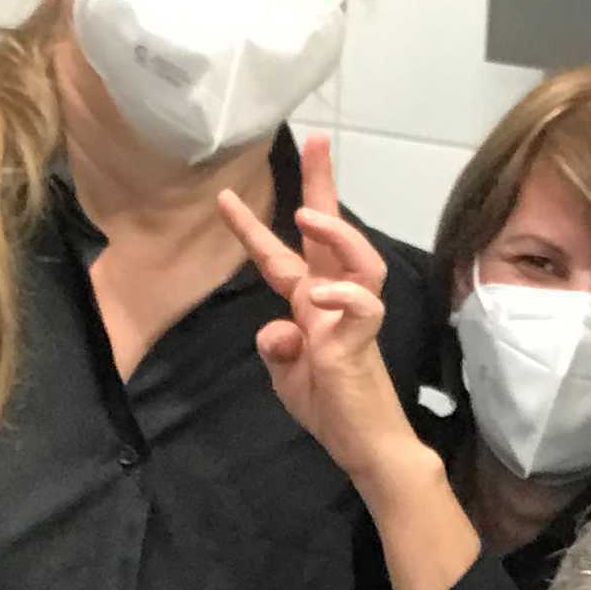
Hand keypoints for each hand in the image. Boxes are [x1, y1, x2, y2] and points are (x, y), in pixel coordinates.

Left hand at [220, 137, 426, 486]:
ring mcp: (350, 319)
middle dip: (322, 187)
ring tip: (306, 215)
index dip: (250, 228)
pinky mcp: (361, 341)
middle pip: (331, 235)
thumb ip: (277, 347)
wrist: (365, 447)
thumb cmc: (332, 409)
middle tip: (316, 142)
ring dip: (335, 233)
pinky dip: (342, 297)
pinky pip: (362, 307)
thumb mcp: (285, 375)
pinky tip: (319, 299)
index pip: (279, 258)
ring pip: (358, 260)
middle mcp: (332, 302)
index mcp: (310, 307)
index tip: (225, 197)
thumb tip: (277, 329)